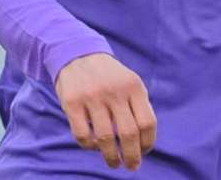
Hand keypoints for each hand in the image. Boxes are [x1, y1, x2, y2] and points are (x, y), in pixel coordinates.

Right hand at [55, 53, 156, 170]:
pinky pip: (83, 134)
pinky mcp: (72, 103)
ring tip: (114, 163)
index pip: (147, 122)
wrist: (79, 54)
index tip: (145, 152)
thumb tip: (144, 140)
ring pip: (105, 137)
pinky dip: (90, 146)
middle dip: (132, 155)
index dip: (148, 142)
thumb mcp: (130, 82)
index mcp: (134, 87)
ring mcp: (93, 97)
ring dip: (111, 156)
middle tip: (132, 166)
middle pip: (128, 133)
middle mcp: (115, 92)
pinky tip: (94, 147)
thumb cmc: (110, 76)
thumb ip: (138, 106)